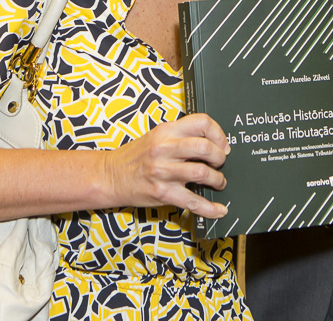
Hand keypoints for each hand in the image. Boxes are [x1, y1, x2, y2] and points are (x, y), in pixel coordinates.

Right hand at [103, 113, 230, 218]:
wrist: (110, 176)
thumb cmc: (135, 157)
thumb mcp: (156, 136)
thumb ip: (181, 136)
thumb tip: (211, 143)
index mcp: (166, 131)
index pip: (202, 122)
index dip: (218, 133)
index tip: (222, 144)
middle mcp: (165, 149)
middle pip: (205, 148)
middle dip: (220, 157)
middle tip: (220, 162)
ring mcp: (163, 172)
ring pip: (202, 173)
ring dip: (218, 180)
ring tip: (218, 181)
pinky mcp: (162, 193)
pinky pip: (193, 201)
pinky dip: (210, 208)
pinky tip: (219, 210)